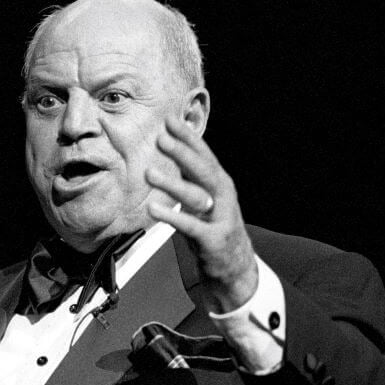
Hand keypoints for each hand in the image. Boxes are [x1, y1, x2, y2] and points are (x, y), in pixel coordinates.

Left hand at [145, 116, 258, 312]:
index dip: (188, 137)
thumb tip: (172, 147)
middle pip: (203, 170)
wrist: (235, 265)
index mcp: (219, 182)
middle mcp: (222, 196)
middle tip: (161, 138)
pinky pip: (190, 226)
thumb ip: (189, 175)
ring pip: (196, 196)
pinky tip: (155, 210)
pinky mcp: (212, 239)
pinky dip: (172, 217)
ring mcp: (219, 217)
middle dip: (182, 153)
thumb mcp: (203, 196)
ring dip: (172, 184)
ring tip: (149, 172)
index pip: (203, 155)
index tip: (170, 119)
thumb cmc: (213, 225)